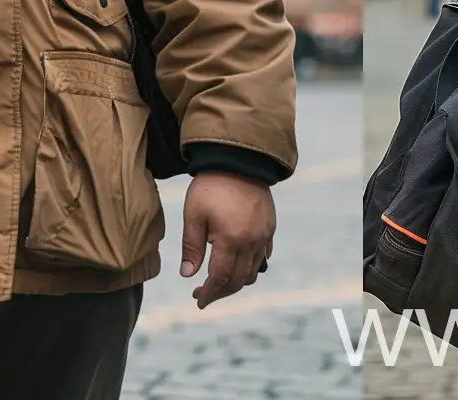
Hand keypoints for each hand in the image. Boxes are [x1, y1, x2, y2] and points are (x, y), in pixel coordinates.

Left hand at [178, 171, 274, 307]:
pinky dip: (251, 266)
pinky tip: (238, 263)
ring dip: (236, 281)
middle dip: (220, 292)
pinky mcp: (270, 227)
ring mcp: (263, 235)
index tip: (198, 301)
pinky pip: (263, 256)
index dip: (209, 293)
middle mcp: (251, 241)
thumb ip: (191, 247)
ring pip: (252, 272)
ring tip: (219, 280)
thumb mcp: (194, 213)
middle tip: (203, 293)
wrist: (238, 158)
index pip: (220, 278)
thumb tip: (188, 275)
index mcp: (230, 239)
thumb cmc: (211, 185)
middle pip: (238, 280)